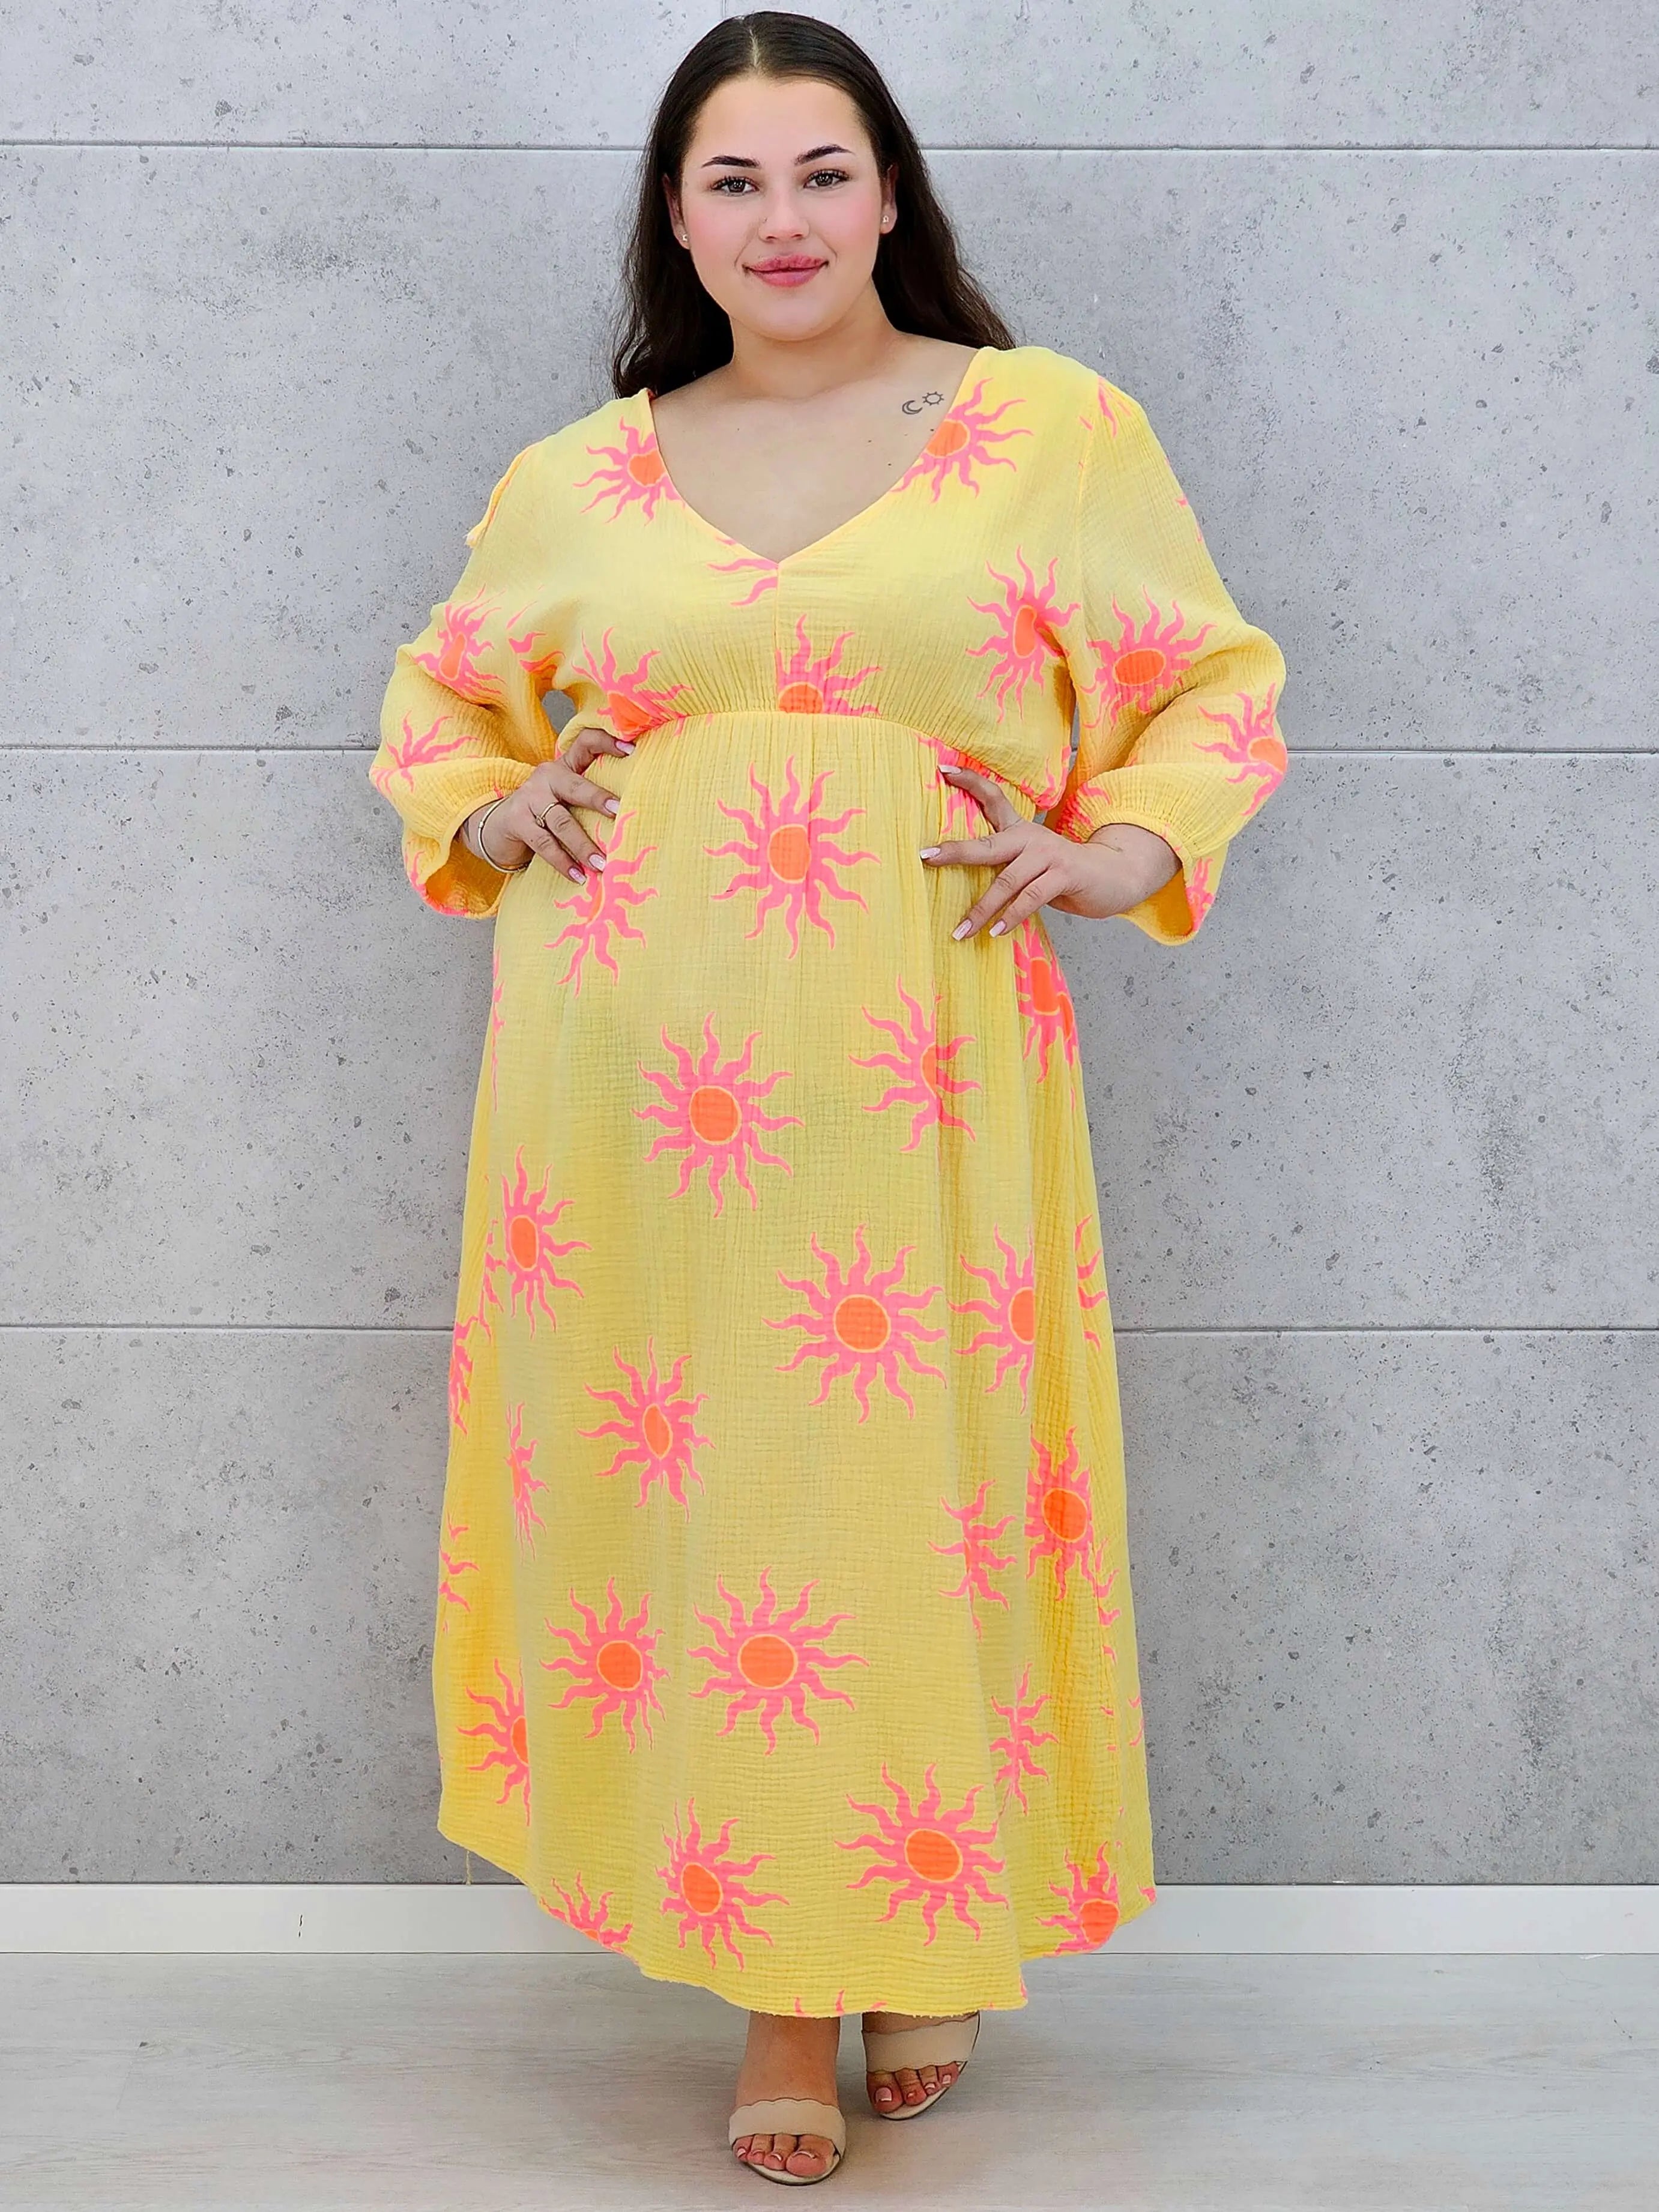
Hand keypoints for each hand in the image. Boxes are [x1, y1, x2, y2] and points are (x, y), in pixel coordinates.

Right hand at [469, 724, 634, 881]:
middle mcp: (547, 776)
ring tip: (602, 863)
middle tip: (619, 811)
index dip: (606, 742)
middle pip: (576, 786)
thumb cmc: (542, 814)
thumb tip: (633, 816)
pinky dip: (563, 862)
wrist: (495, 826)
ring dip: (583, 845)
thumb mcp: (565, 798)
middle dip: (598, 799)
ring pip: (562, 821)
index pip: (585, 743)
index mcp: (564, 766)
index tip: (631, 750)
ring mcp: (529, 797)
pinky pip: (544, 843)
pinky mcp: (517, 820)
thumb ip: (589, 799)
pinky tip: (578, 875)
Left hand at [924, 763, 1179, 937]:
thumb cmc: (1065, 874)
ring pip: (1007, 881)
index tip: (942, 770)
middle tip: (926, 857)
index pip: (993, 798)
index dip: (969, 782)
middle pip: (987, 843)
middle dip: (955, 851)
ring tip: (961, 930)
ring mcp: (1048, 855)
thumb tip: (966, 878)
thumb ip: (1006, 866)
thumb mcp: (1032, 864)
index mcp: (1021, 831)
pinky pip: (1031, 898)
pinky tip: (997, 931)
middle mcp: (1031, 838)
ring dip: (982, 909)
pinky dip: (1012, 916)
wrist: (1115, 876)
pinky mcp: (1064, 874)